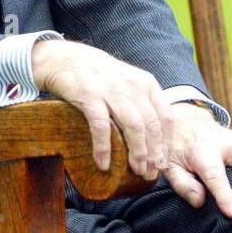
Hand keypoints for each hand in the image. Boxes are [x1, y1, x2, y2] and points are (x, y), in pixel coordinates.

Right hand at [32, 39, 171, 180]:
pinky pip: (102, 127)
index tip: (161, 163)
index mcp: (146, 83)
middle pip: (151, 125)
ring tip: (135, 171)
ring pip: (134, 127)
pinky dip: (104, 148)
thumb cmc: (100, 77)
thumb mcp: (128, 82)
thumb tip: (156, 138)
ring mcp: (111, 90)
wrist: (66, 59)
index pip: (165, 117)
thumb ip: (143, 103)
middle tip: (148, 173)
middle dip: (153, 154)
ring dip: (137, 153)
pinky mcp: (89, 96)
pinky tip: (103, 164)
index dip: (165, 143)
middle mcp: (132, 86)